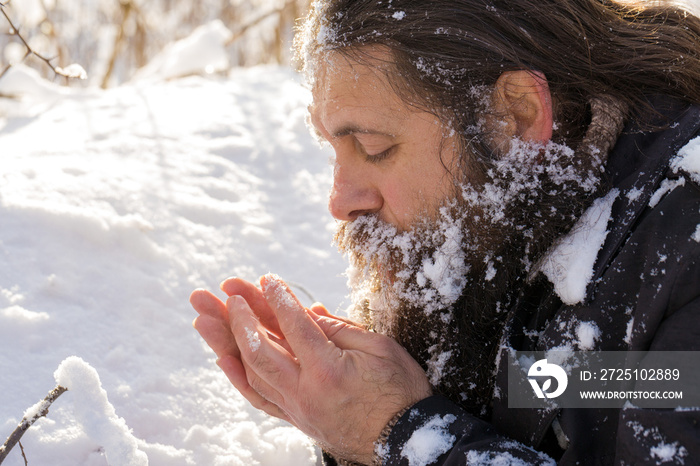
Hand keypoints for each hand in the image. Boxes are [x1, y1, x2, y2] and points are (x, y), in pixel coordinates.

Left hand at [191, 274, 431, 463]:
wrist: (407, 441)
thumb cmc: (401, 391)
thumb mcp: (381, 350)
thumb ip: (341, 330)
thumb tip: (307, 312)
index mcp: (330, 371)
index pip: (295, 327)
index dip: (278, 299)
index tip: (265, 278)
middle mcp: (306, 392)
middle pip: (261, 349)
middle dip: (237, 317)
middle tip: (220, 291)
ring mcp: (298, 409)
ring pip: (252, 372)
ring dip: (226, 342)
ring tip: (204, 318)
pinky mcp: (297, 419)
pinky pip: (259, 398)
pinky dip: (239, 377)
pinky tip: (223, 357)